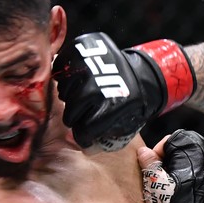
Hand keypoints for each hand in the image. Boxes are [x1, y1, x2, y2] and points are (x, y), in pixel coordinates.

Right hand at [53, 32, 194, 150]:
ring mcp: (86, 66)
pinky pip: (60, 70)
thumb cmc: (133, 101)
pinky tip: (77, 82)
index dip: (82, 137)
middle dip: (75, 118)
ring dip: (70, 97)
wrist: (143, 74)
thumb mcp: (127, 122)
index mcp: (110, 106)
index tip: (83, 137)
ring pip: (63, 92)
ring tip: (81, 96)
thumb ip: (107, 136)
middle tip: (81, 115)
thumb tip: (86, 151)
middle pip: (71, 113)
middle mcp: (96, 87)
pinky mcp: (79, 51)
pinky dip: (66, 78)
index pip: (84, 130)